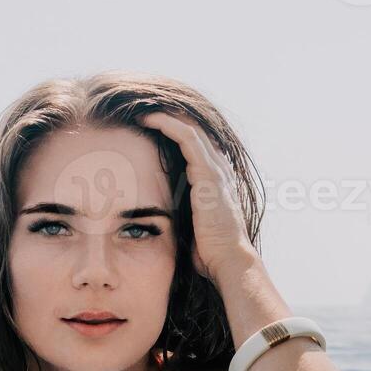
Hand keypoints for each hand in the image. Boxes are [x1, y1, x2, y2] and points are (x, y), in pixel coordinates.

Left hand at [139, 110, 260, 284]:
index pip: (196, 146)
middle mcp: (219, 170)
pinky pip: (188, 138)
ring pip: (190, 129)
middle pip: (194, 132)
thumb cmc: (209, 252)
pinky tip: (151, 119)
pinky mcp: (208, 173)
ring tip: (143, 109)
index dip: (174, 131)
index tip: (149, 127)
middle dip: (169, 117)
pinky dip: (168, 125)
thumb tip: (160, 217)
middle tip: (143, 110)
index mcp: (215, 181)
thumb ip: (182, 214)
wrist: (228, 261)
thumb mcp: (192, 226)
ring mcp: (215, 170)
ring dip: (165, 116)